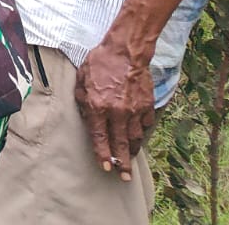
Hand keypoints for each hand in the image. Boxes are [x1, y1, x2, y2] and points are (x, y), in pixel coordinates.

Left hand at [75, 37, 155, 180]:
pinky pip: (145, 125)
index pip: (100, 137)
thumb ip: (83, 102)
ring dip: (132, 150)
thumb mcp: (81, 81)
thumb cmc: (99, 64)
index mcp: (98, 106)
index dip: (103, 154)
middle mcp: (117, 112)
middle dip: (122, 163)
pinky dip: (141, 132)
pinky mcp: (147, 106)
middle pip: (120, 144)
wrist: (125, 52)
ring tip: (129, 158)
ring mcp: (134, 110)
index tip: (105, 166)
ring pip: (135, 138)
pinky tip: (137, 136)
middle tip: (124, 176)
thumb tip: (87, 119)